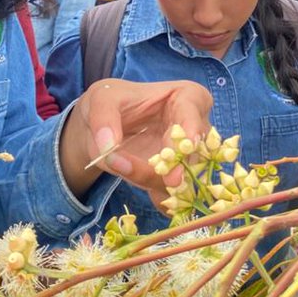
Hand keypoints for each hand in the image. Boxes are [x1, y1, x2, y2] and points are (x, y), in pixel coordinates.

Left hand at [59, 77, 212, 201]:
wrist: (101, 128)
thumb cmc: (110, 103)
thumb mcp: (101, 99)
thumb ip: (104, 117)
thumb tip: (109, 147)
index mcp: (187, 98)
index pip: (194, 110)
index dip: (193, 127)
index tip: (187, 144)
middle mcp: (196, 129)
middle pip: (194, 150)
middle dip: (178, 165)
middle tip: (167, 178)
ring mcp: (189, 157)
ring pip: (186, 176)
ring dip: (157, 181)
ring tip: (123, 168)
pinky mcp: (176, 181)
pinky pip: (176, 197)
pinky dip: (158, 197)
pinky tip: (140, 189)